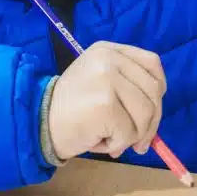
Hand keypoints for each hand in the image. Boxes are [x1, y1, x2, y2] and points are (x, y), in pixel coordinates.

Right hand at [48, 41, 165, 160]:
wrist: (38, 122)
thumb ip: (127, 86)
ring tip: (113, 140)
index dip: (158, 89)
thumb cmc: (71, 109)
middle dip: (151, 122)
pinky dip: (118, 144)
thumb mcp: (98, 82)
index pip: (152, 63)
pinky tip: (101, 142)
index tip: (150, 110)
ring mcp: (107, 79)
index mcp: (108, 51)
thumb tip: (156, 112)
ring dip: (134, 136)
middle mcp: (109, 59)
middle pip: (153, 91)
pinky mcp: (105, 104)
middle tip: (138, 141)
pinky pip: (130, 133)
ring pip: (146, 114)